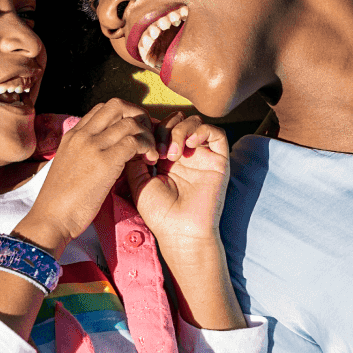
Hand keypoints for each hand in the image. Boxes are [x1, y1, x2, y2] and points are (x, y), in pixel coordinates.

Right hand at [17, 99, 158, 253]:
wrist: (51, 218)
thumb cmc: (61, 201)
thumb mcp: (69, 166)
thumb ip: (85, 153)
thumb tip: (106, 151)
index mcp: (73, 135)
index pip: (103, 109)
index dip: (124, 116)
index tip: (133, 134)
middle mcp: (83, 135)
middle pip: (118, 105)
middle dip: (138, 116)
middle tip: (147, 137)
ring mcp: (93, 145)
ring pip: (130, 122)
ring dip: (147, 135)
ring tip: (150, 154)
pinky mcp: (105, 161)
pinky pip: (135, 142)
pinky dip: (148, 148)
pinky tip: (149, 161)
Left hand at [125, 114, 231, 260]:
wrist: (180, 231)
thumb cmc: (159, 213)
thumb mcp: (137, 182)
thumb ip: (134, 157)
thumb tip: (133, 136)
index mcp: (164, 157)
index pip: (159, 127)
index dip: (150, 128)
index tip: (142, 143)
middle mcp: (184, 154)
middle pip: (176, 120)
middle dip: (163, 129)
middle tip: (157, 152)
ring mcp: (201, 156)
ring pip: (194, 122)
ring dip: (180, 131)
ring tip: (172, 154)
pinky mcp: (218, 160)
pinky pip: (216, 133)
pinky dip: (202, 131)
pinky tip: (190, 145)